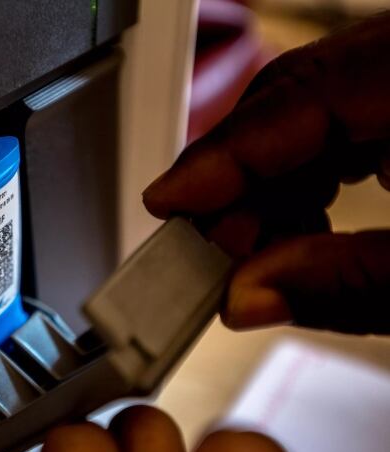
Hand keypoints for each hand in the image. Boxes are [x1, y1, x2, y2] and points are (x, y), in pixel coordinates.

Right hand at [142, 12, 389, 333]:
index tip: (163, 205)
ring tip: (261, 250)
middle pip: (293, 98)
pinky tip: (306, 218)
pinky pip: (347, 111)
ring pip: (315, 104)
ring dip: (274, 181)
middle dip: (240, 182)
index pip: (295, 99)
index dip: (216, 158)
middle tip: (211, 252)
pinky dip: (313, 168)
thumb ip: (346, 284)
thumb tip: (249, 294)